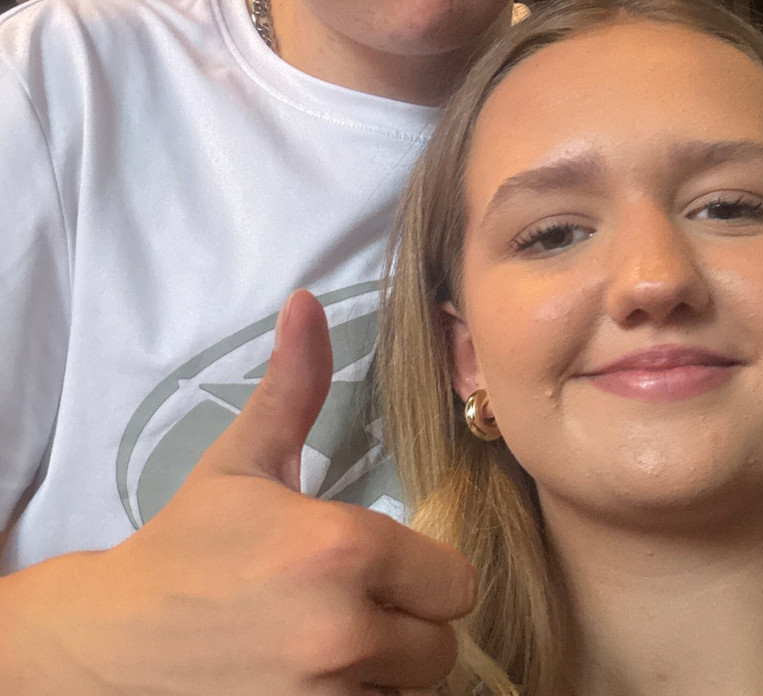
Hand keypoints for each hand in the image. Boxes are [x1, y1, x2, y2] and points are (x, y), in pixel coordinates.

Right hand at [0, 290, 474, 695]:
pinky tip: (312, 683)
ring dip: (384, 675)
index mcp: (343, 550)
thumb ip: (294, 387)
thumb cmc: (188, 548)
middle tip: (350, 612)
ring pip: (410, 691)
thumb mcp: (244, 463)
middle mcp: (344, 631)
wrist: (110, 645)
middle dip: (407, 630)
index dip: (424, 578)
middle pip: (441, 645)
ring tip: (327, 649)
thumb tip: (307, 301)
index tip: (381, 573)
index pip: (456, 582)